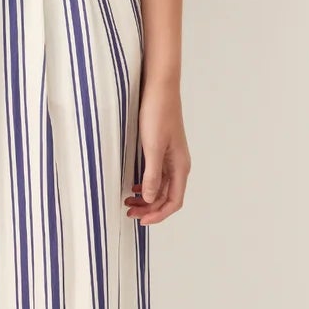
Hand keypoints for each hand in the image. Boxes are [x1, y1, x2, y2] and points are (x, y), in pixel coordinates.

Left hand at [125, 78, 189, 223]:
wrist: (159, 87)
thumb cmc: (158, 113)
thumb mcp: (153, 147)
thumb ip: (152, 174)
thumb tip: (150, 199)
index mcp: (180, 166)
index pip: (174, 201)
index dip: (158, 214)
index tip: (140, 220)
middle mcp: (178, 164)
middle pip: (166, 197)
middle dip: (149, 208)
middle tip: (128, 211)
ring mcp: (170, 157)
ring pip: (160, 187)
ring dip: (146, 197)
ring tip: (127, 200)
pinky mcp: (161, 149)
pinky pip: (156, 175)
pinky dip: (145, 184)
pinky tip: (133, 184)